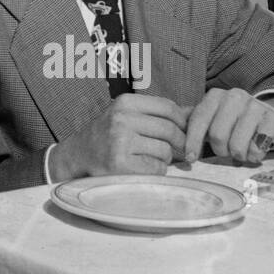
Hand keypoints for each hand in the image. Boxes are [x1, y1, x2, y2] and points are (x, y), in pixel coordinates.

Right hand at [50, 94, 190, 181]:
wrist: (77, 156)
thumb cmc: (109, 135)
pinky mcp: (120, 164)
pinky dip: (156, 171)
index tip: (182, 133)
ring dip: (165, 159)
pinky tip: (142, 168)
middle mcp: (122, 118)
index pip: (169, 108)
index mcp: (125, 102)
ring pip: (165, 151)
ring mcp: (120, 141)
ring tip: (150, 159)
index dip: (183, 122)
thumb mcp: (129, 116)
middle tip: (176, 152)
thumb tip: (196, 111)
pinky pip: (157, 168)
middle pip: (170, 130)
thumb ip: (159, 114)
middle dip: (179, 144)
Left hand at [183, 90, 273, 164]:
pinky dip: (255, 155)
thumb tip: (176, 142)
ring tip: (242, 152)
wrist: (272, 117)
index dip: (192, 142)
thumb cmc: (236, 123)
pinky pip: (258, 147)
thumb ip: (196, 127)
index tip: (190, 158)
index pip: (198, 120)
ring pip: (237, 144)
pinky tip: (256, 151)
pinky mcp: (273, 118)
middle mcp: (234, 96)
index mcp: (215, 96)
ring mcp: (256, 105)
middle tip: (227, 152)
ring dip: (239, 155)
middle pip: (217, 135)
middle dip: (221, 151)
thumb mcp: (214, 120)